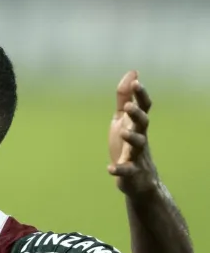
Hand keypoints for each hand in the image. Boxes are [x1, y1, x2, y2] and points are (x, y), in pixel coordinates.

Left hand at [107, 70, 158, 195]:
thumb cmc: (127, 146)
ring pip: (138, 145)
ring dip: (131, 138)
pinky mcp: (130, 173)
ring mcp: (137, 156)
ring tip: (122, 133)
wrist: (137, 180)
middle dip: (137, 114)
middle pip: (143, 124)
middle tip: (130, 106)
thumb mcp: (123, 120)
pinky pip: (126, 171)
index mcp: (137, 126)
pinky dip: (119, 170)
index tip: (136, 82)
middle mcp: (140, 138)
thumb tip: (132, 72)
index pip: (143, 108)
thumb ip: (124, 99)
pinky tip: (109, 168)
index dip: (140, 95)